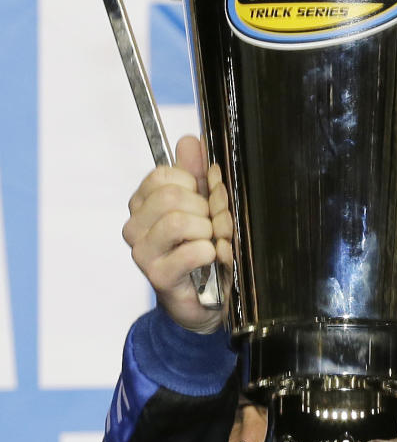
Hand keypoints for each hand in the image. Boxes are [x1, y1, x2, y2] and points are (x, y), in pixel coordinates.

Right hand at [122, 134, 232, 333]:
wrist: (205, 301)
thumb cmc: (201, 252)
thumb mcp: (202, 206)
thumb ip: (195, 173)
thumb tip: (190, 140)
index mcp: (142, 204)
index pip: (162, 176)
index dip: (193, 184)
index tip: (204, 201)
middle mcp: (135, 227)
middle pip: (172, 198)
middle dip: (206, 209)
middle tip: (216, 226)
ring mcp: (143, 252)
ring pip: (180, 222)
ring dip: (209, 232)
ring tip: (214, 243)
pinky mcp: (158, 276)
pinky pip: (193, 251)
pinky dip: (211, 253)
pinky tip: (212, 259)